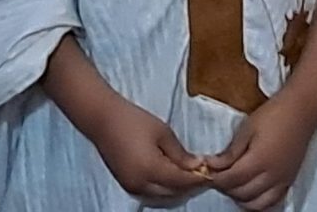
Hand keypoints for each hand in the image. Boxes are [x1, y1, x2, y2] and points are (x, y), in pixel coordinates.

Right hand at [88, 99, 210, 202]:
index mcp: (150, 170)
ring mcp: (132, 187)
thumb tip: (198, 166)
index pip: (182, 181)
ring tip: (191, 175)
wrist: (103, 119)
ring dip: (178, 189)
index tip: (212, 173)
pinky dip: (165, 190)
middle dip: (190, 186)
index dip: (199, 179)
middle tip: (204, 174)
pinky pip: (151, 194)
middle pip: (173, 193)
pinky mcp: (127, 185)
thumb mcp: (162, 132)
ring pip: (162, 197)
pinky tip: (173, 177)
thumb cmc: (134, 120)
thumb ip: (180, 153)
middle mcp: (141, 184)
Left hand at [208, 94, 316, 210]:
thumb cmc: (274, 114)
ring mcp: (282, 181)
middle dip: (225, 187)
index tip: (206, 171)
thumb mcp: (248, 128)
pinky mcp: (289, 181)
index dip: (215, 178)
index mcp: (259, 161)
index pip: (230, 180)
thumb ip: (231, 152)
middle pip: (241, 193)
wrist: (302, 110)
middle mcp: (271, 176)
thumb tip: (212, 165)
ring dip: (240, 197)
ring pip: (255, 203)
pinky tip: (250, 193)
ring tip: (232, 184)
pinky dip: (258, 203)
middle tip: (217, 175)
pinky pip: (272, 203)